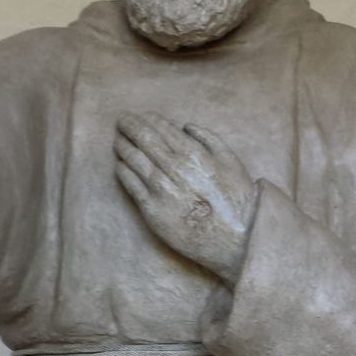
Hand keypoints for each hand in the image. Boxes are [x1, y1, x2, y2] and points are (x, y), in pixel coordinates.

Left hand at [115, 113, 257, 286]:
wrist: (235, 239)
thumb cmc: (237, 200)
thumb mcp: (232, 161)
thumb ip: (209, 139)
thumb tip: (185, 126)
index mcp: (193, 153)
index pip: (162, 128)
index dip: (148, 119)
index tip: (141, 116)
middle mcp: (174, 167)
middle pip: (143, 139)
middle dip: (129, 126)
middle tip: (121, 120)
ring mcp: (160, 189)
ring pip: (132, 159)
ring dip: (123, 145)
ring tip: (118, 139)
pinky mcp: (152, 210)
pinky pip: (130, 184)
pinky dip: (122, 170)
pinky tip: (120, 164)